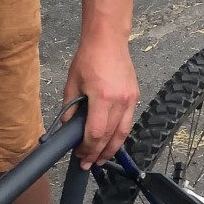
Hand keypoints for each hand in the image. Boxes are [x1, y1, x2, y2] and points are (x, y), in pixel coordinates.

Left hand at [64, 34, 139, 167]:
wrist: (108, 40)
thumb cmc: (89, 57)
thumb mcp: (72, 83)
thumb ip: (69, 107)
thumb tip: (68, 127)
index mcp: (102, 97)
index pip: (96, 132)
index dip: (88, 147)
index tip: (80, 154)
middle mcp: (119, 101)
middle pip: (110, 136)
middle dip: (98, 153)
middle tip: (89, 163)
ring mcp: (130, 99)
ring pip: (123, 132)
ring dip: (112, 148)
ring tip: (102, 158)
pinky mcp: (135, 96)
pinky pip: (128, 121)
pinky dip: (119, 134)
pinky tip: (111, 141)